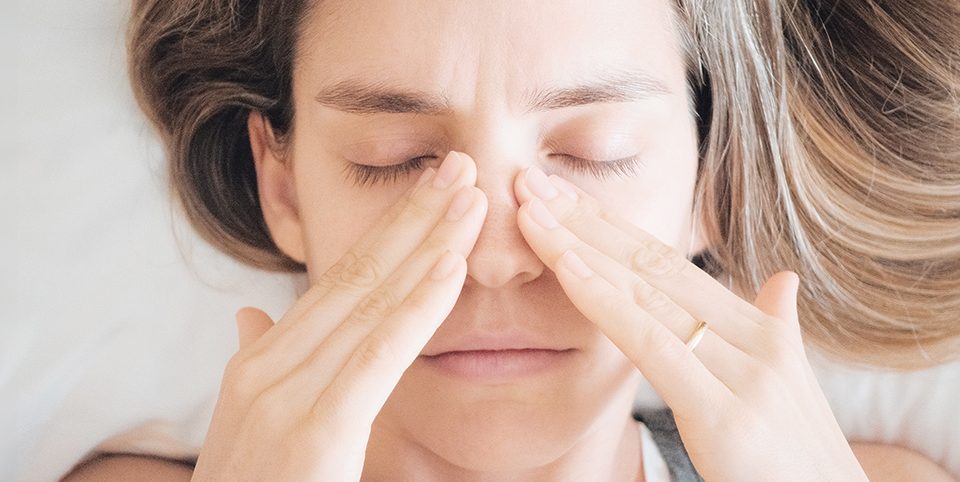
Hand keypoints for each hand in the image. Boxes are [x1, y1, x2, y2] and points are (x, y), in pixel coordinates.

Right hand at [192, 151, 486, 480]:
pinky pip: (376, 357)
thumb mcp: (249, 426)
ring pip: (370, 303)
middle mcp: (269, 364)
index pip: (338, 283)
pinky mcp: (313, 431)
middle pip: (356, 276)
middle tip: (463, 167)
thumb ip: (260, 362)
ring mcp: (284, 393)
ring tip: (471, 198)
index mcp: (263, 361)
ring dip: (427, 244)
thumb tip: (255, 313)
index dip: (389, 234)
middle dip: (415, 218)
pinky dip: (417, 308)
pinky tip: (451, 270)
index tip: (432, 194)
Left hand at [515, 166, 867, 481]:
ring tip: (529, 211)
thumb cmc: (796, 455)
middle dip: (584, 220)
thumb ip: (774, 327)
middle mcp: (753, 337)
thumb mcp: (787, 384)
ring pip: (644, 291)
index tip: (563, 196)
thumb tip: (780, 280)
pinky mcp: (726, 413)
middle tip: (529, 182)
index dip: (612, 226)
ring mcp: (743, 372)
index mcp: (758, 328)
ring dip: (578, 246)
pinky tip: (565, 268)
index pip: (669, 263)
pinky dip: (604, 301)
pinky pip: (652, 344)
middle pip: (650, 264)